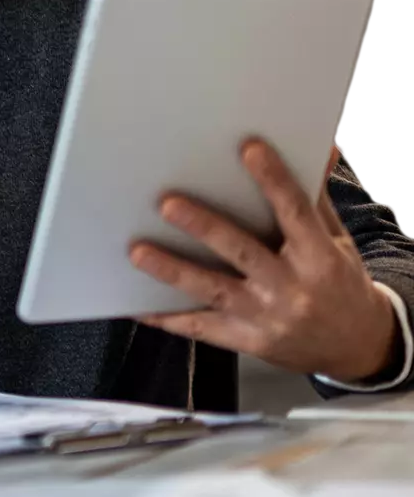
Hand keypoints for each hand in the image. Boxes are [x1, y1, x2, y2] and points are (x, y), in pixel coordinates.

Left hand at [127, 139, 397, 382]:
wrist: (359, 347)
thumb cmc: (340, 283)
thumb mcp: (338, 242)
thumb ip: (316, 200)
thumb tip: (321, 149)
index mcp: (319, 258)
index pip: (295, 212)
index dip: (274, 180)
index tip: (249, 148)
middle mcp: (292, 288)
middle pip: (242, 252)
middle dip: (204, 228)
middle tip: (167, 203)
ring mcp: (266, 317)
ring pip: (213, 290)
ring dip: (173, 270)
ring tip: (137, 252)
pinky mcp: (246, 340)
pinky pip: (199, 329)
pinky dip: (166, 319)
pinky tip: (136, 306)